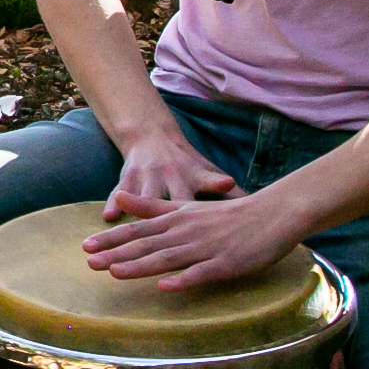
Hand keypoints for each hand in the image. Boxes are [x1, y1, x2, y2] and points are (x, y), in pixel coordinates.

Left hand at [83, 136, 293, 290]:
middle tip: (89, 262)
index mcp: (176, 219)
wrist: (273, 213)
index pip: (138, 230)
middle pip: (147, 244)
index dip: (112, 239)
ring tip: (115, 272)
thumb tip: (118, 198)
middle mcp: (186, 232)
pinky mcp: (226, 263)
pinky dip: (183, 279)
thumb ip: (151, 206)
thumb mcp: (185, 206)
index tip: (86, 246)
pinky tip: (165, 287)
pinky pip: (202, 272)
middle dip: (117, 253)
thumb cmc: (227, 213)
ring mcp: (206, 248)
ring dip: (141, 266)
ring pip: (168, 258)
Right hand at [99, 132, 237, 222]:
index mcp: (191, 176)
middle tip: (179, 231)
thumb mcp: (205, 173)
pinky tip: (109, 216)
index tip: (227, 182)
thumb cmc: (185, 163)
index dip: (216, 184)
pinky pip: (119, 192)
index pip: (206, 182)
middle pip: (172, 198)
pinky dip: (115, 204)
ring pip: (143, 198)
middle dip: (172, 214)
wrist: (151, 137)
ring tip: (141, 229)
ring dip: (139, 211)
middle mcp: (170, 175)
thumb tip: (258, 206)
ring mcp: (147, 176)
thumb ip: (227, 193)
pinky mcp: (127, 177)